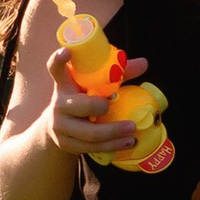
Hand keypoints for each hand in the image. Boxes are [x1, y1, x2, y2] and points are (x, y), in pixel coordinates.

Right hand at [47, 41, 148, 160]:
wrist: (56, 128)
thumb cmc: (80, 99)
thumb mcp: (90, 86)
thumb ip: (115, 74)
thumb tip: (144, 63)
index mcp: (64, 84)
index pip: (56, 69)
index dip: (59, 60)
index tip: (67, 51)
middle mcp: (59, 104)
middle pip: (79, 106)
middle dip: (98, 107)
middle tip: (112, 104)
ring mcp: (60, 126)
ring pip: (89, 133)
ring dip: (114, 132)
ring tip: (133, 129)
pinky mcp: (67, 144)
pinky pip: (92, 148)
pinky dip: (113, 145)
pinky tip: (128, 142)